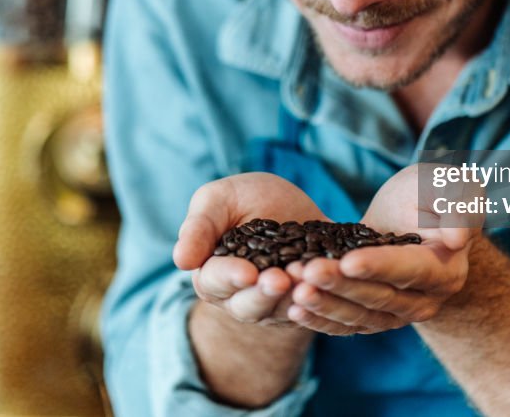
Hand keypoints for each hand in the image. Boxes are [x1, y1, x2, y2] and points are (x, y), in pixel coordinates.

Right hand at [174, 172, 327, 326]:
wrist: (292, 204)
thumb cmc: (246, 199)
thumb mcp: (219, 199)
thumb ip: (199, 226)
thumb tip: (181, 260)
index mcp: (213, 274)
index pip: (215, 282)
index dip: (230, 278)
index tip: (247, 272)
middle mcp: (241, 297)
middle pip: (248, 306)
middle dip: (264, 294)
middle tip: (279, 280)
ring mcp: (275, 305)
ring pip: (282, 311)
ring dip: (293, 298)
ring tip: (305, 279)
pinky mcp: (306, 304)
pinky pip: (313, 308)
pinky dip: (320, 297)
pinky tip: (328, 282)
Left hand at [286, 164, 481, 333]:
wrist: (410, 219)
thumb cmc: (429, 195)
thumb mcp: (445, 185)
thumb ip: (456, 204)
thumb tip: (456, 238)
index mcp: (445, 270)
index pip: (410, 271)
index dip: (380, 267)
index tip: (349, 260)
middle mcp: (425, 301)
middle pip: (380, 297)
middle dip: (341, 285)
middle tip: (307, 271)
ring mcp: (397, 316)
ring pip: (360, 317)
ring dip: (326, 305)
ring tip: (294, 290)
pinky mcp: (372, 320)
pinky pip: (346, 326)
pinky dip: (320, 320)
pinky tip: (293, 310)